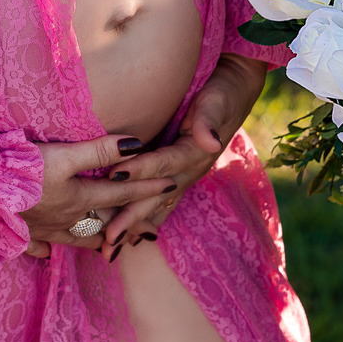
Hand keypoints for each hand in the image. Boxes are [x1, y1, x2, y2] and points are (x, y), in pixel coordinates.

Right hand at [18, 134, 175, 259]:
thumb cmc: (21, 170)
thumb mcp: (64, 155)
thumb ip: (100, 150)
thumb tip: (137, 145)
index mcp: (80, 198)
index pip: (122, 191)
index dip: (148, 187)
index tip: (171, 185)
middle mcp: (67, 218)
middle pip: (105, 222)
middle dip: (128, 224)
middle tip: (149, 229)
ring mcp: (44, 229)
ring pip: (78, 238)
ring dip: (96, 240)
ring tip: (110, 246)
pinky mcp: (21, 233)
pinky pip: (39, 247)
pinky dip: (47, 250)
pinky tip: (48, 254)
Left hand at [98, 53, 267, 247]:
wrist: (234, 93)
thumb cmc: (220, 94)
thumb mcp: (215, 103)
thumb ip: (208, 122)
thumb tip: (209, 141)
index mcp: (192, 152)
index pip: (162, 163)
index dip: (139, 169)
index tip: (114, 176)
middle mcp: (188, 170)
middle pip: (154, 196)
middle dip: (131, 218)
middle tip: (109, 239)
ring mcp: (184, 176)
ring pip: (156, 206)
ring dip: (135, 227)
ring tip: (113, 248)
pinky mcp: (179, 176)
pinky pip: (160, 203)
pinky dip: (145, 219)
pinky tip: (131, 235)